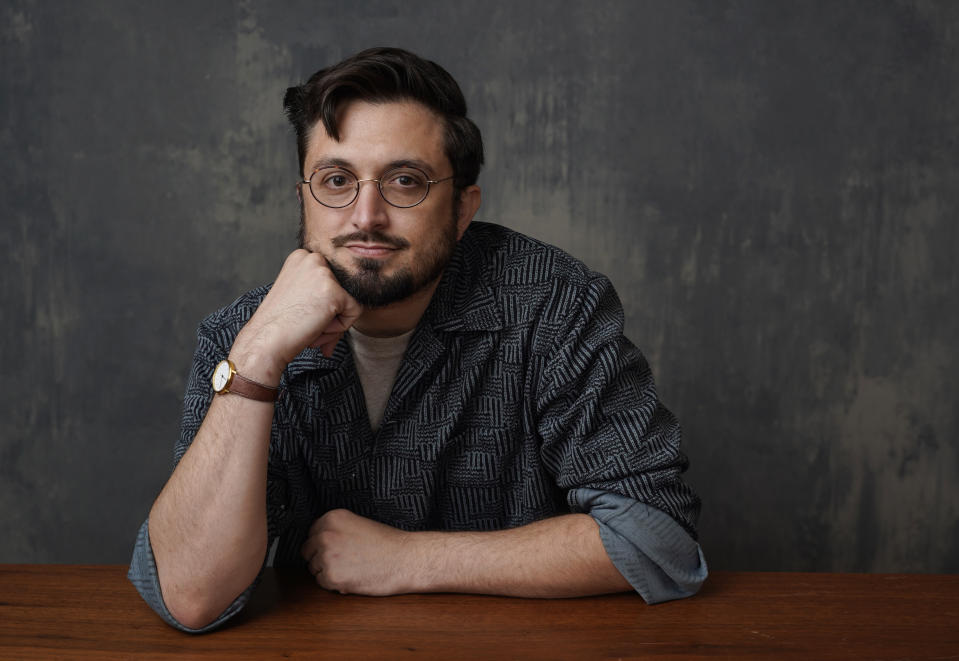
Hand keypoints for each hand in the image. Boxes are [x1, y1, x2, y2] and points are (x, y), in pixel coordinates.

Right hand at [231, 250, 362, 383]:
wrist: (264, 340)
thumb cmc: (278, 324)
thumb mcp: (300, 296)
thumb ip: (321, 292)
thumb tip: (349, 301)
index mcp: (302, 257)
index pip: (333, 281)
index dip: (322, 305)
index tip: (303, 316)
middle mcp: (313, 258)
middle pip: (343, 290)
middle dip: (330, 313)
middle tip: (307, 324)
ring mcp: (324, 273)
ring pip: (350, 302)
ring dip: (334, 322)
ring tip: (309, 326)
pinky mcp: (334, 291)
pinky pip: (354, 313)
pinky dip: (339, 328)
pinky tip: (315, 328)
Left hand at [301, 509, 416, 594]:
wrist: (405, 559)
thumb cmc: (387, 543)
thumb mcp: (357, 524)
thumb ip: (335, 530)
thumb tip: (316, 544)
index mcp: (332, 518)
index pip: (311, 534)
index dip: (323, 544)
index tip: (338, 549)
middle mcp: (325, 534)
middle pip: (308, 552)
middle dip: (322, 558)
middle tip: (345, 561)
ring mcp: (326, 556)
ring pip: (314, 569)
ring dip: (328, 572)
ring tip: (352, 568)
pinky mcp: (331, 576)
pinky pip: (322, 584)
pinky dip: (335, 584)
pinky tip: (353, 577)